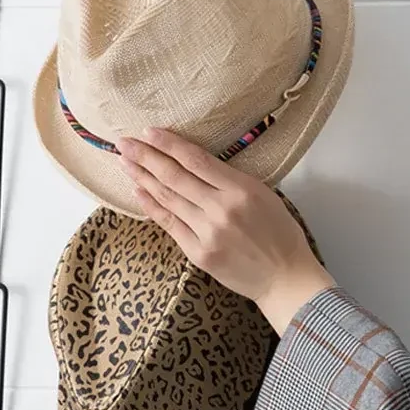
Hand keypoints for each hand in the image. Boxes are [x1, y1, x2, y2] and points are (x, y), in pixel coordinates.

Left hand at [116, 128, 334, 335]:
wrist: (284, 277)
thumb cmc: (279, 234)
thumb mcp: (264, 195)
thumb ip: (231, 180)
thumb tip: (196, 164)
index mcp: (241, 190)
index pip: (196, 160)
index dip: (169, 144)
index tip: (149, 131)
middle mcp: (221, 210)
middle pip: (175, 177)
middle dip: (146, 157)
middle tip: (124, 143)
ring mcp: (207, 233)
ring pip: (168, 199)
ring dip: (143, 178)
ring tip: (125, 163)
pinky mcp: (198, 253)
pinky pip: (170, 224)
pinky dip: (152, 206)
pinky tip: (138, 191)